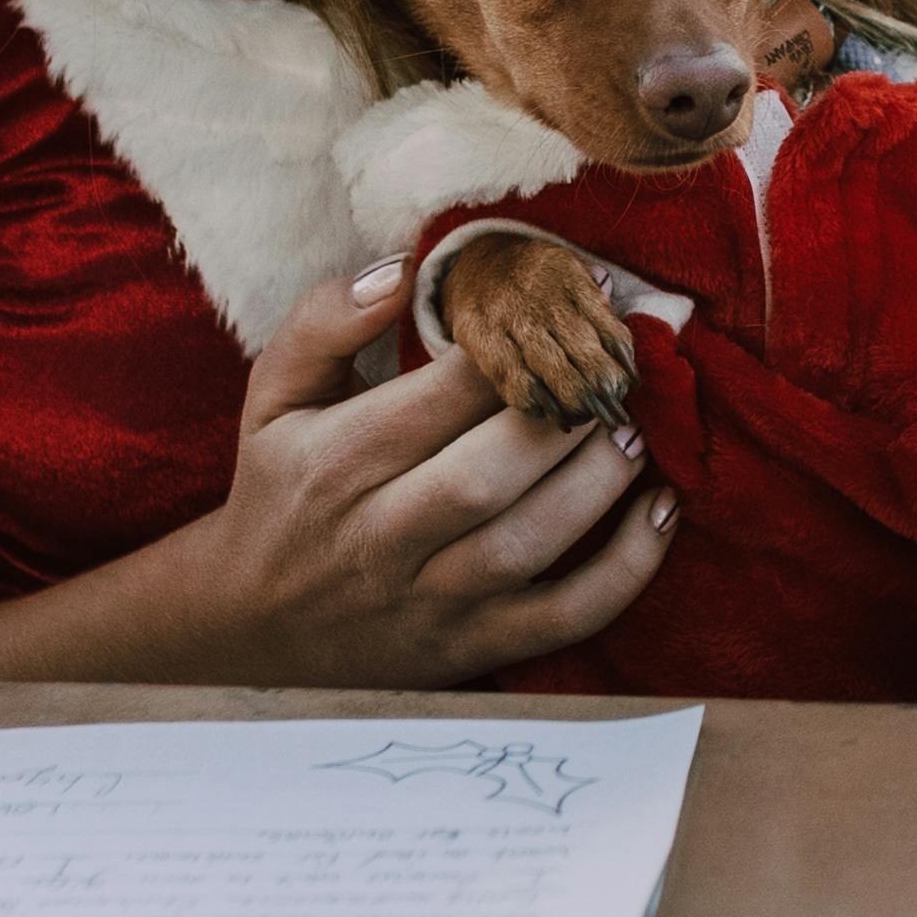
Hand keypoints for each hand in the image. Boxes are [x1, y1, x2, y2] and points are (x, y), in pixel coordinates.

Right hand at [197, 255, 675, 686]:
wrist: (254, 630)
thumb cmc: (281, 492)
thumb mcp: (273, 399)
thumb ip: (322, 322)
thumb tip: (399, 269)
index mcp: (336, 461)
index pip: (442, 395)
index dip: (519, 342)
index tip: (574, 298)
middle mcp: (380, 536)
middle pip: (488, 473)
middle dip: (565, 417)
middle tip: (613, 373)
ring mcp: (429, 600)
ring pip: (528, 542)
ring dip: (599, 481)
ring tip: (636, 430)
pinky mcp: (471, 648)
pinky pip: (564, 618)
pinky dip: (627, 571)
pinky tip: (661, 512)